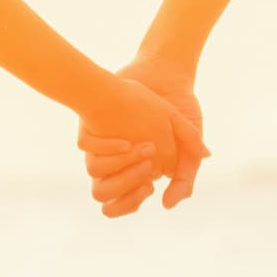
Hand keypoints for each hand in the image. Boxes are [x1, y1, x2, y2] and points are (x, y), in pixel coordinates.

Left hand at [76, 69, 201, 218]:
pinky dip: (106, 149)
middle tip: (146, 168)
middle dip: (124, 186)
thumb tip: (169, 203)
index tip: (149, 188)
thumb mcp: (189, 137)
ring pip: (94, 173)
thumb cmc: (178, 106)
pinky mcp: (93, 126)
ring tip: (140, 151)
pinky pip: (87, 147)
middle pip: (104, 194)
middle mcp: (117, 162)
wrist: (161, 73)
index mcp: (139, 171)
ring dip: (117, 168)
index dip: (132, 201)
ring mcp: (103, 145)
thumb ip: (187, 170)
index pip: (125, 202)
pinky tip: (125, 141)